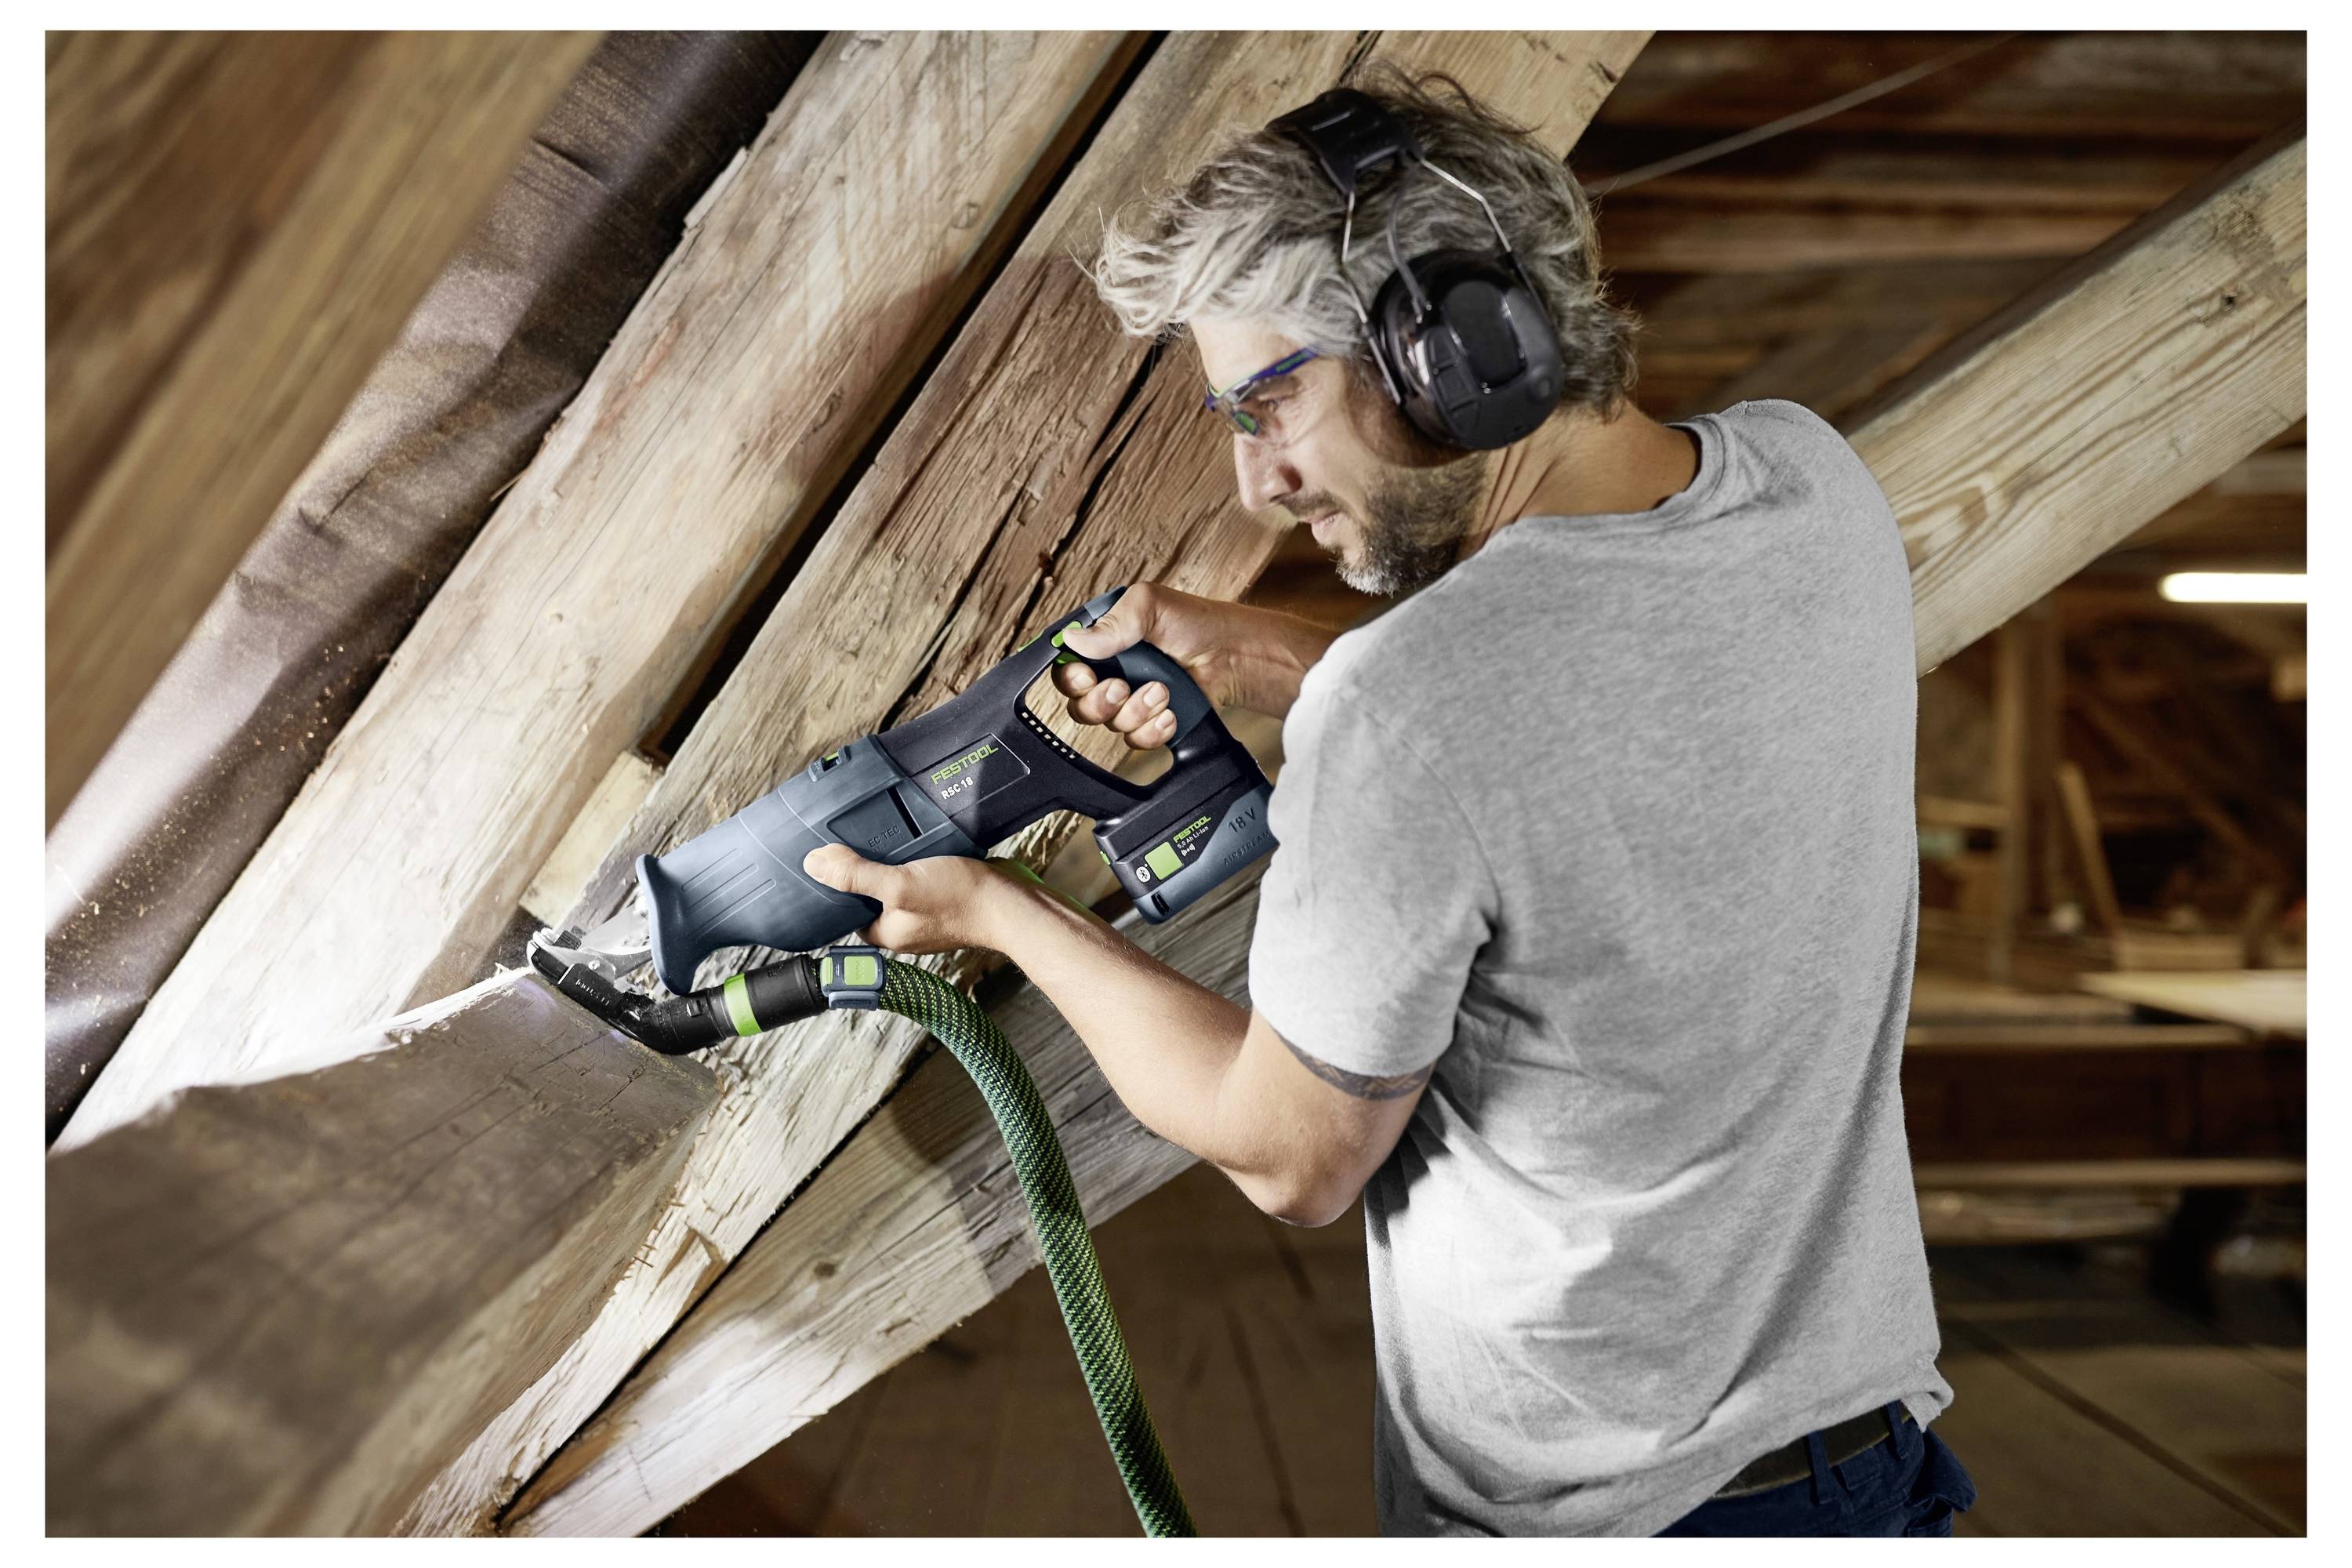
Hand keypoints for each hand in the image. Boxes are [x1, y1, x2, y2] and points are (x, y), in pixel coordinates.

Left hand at [801, 844, 1025, 954]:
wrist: (1011, 901)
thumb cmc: (959, 901)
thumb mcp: (898, 885)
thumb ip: (855, 876)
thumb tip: (813, 865)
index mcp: (886, 932)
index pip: (846, 910)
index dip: (835, 885)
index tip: (826, 858)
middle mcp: (904, 924)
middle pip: (870, 894)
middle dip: (862, 868)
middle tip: (852, 838)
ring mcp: (926, 910)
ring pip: (895, 882)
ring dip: (889, 860)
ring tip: (881, 834)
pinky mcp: (945, 893)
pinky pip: (919, 874)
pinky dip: (914, 857)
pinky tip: (914, 840)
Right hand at [1053, 582, 1331, 750]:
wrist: (1234, 655)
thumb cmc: (1195, 623)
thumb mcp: (1149, 605)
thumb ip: (1111, 622)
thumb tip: (1073, 640)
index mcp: (1104, 644)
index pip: (1067, 668)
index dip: (1070, 679)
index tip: (1086, 676)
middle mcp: (1113, 674)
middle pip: (1079, 705)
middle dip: (1100, 701)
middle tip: (1122, 687)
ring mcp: (1131, 702)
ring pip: (1110, 725)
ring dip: (1136, 710)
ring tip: (1162, 690)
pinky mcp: (1151, 724)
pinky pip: (1137, 741)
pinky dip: (1153, 730)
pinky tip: (1170, 712)